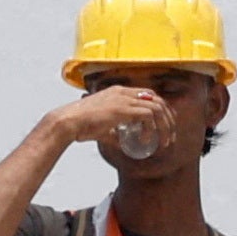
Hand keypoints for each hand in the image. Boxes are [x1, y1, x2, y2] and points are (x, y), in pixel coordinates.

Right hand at [55, 84, 172, 163]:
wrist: (67, 122)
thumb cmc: (79, 126)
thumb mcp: (102, 127)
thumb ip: (114, 132)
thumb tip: (122, 143)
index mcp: (118, 92)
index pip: (148, 95)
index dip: (160, 110)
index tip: (164, 125)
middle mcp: (123, 92)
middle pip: (158, 100)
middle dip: (168, 119)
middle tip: (169, 136)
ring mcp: (124, 99)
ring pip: (157, 108)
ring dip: (165, 126)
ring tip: (164, 142)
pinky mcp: (123, 109)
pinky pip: (149, 116)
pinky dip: (152, 129)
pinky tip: (147, 141)